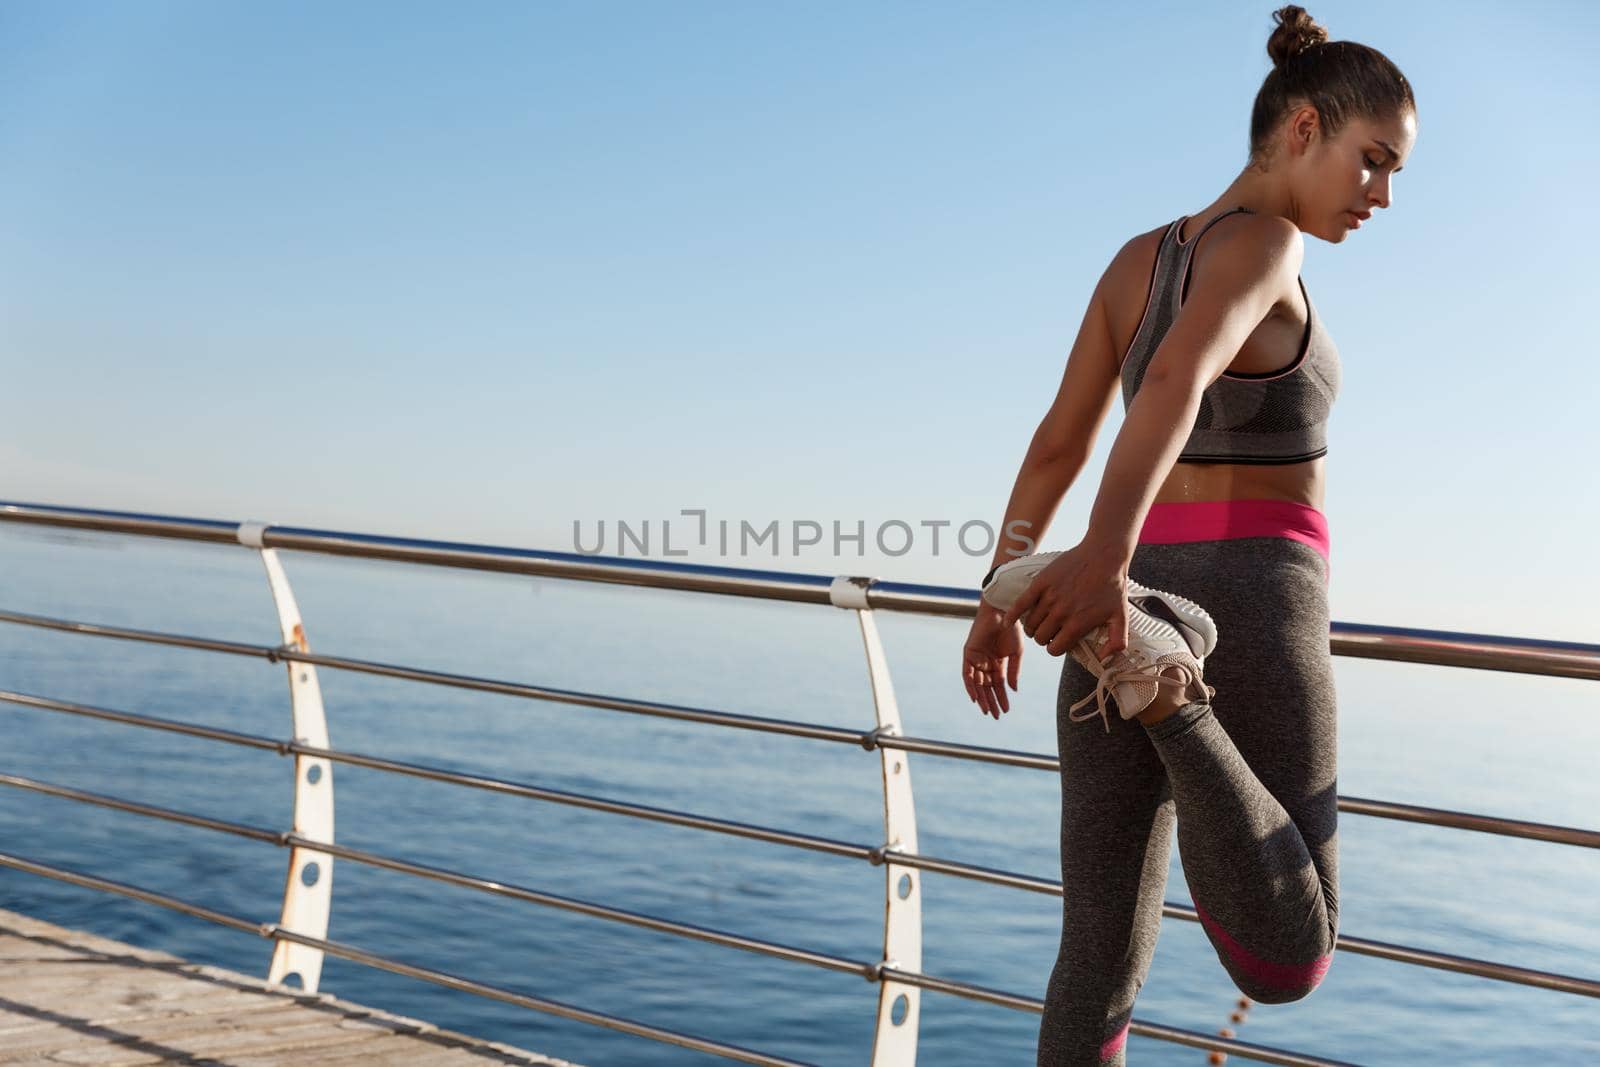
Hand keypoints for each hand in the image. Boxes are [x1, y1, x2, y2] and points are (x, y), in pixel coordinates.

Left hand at [962, 603, 1022, 718]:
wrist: (1003, 611)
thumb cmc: (1012, 628)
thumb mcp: (1016, 653)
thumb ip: (1014, 672)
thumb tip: (1013, 690)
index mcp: (998, 663)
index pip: (998, 685)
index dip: (1002, 698)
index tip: (1006, 711)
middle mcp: (986, 662)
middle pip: (987, 687)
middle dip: (991, 702)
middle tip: (995, 716)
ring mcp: (976, 658)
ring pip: (977, 683)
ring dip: (981, 697)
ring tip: (987, 711)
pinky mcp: (968, 653)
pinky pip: (966, 674)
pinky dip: (970, 686)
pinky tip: (975, 698)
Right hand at [999, 540, 1128, 660]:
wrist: (1102, 556)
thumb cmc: (1113, 586)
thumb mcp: (1121, 616)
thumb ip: (1117, 642)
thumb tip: (1103, 658)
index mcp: (1077, 624)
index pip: (1055, 649)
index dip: (1056, 648)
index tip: (1059, 642)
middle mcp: (1060, 613)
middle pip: (1041, 638)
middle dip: (1044, 638)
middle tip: (1050, 632)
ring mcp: (1048, 598)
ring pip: (1031, 624)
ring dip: (1033, 627)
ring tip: (1039, 624)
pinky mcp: (1040, 584)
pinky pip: (1020, 604)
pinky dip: (1013, 615)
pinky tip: (1009, 621)